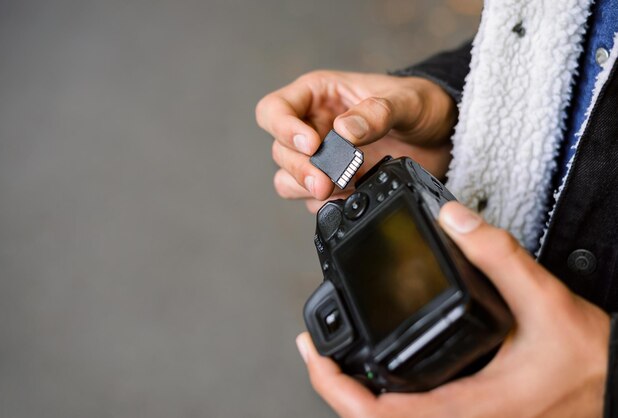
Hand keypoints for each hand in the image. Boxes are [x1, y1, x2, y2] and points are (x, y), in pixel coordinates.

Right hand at [256, 71, 455, 211]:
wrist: (442, 137)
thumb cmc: (420, 106)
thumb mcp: (406, 101)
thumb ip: (377, 113)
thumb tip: (344, 131)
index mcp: (318, 96)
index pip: (274, 109)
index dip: (283, 128)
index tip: (312, 144)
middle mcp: (313, 126)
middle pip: (280, 150)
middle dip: (300, 168)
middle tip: (326, 182)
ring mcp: (322, 158)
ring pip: (288, 178)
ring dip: (306, 188)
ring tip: (336, 189)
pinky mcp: (334, 184)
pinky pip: (313, 200)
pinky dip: (327, 203)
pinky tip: (351, 196)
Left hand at [296, 202, 609, 417]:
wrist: (616, 385)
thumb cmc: (589, 360)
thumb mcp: (546, 300)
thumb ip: (499, 255)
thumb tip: (453, 219)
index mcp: (473, 405)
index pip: (383, 414)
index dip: (338, 388)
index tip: (314, 356)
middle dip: (335, 390)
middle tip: (316, 353)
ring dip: (357, 396)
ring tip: (337, 359)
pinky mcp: (472, 416)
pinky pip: (415, 417)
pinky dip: (385, 399)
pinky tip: (380, 372)